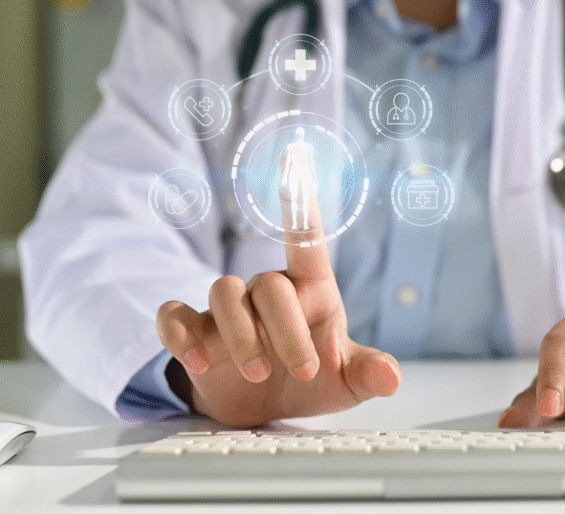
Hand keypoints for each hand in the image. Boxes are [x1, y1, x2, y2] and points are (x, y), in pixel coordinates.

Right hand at [156, 144, 400, 426]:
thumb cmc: (310, 381)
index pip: (305, 237)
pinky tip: (200, 361)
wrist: (261, 408)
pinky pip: (173, 316)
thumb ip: (368, 373)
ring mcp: (228, 310)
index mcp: (311, 289)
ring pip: (223, 292)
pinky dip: (181, 335)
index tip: (293, 157)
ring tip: (258, 374)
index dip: (298, 198)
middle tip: (304, 372)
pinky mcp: (195, 331)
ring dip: (241, 335)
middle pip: (269, 285)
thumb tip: (391, 378)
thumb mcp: (346, 383)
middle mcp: (268, 290)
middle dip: (287, 331)